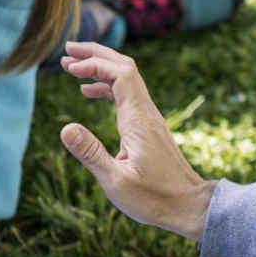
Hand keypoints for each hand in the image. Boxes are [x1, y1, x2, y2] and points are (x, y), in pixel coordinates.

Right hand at [59, 42, 214, 239]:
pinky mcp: (148, 127)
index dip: (94, 63)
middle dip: (96, 54)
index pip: (120, 74)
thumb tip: (65, 128)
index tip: (68, 66)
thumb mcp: (116, 181)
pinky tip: (89, 92)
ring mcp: (149, 118)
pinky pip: (127, 95)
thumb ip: (90, 153)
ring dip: (100, 68)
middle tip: (67, 50)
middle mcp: (147, 113)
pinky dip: (107, 86)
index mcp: (139, 120)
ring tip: (72, 66)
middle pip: (124, 67)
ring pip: (126, 79)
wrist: (190, 206)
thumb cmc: (154, 198)